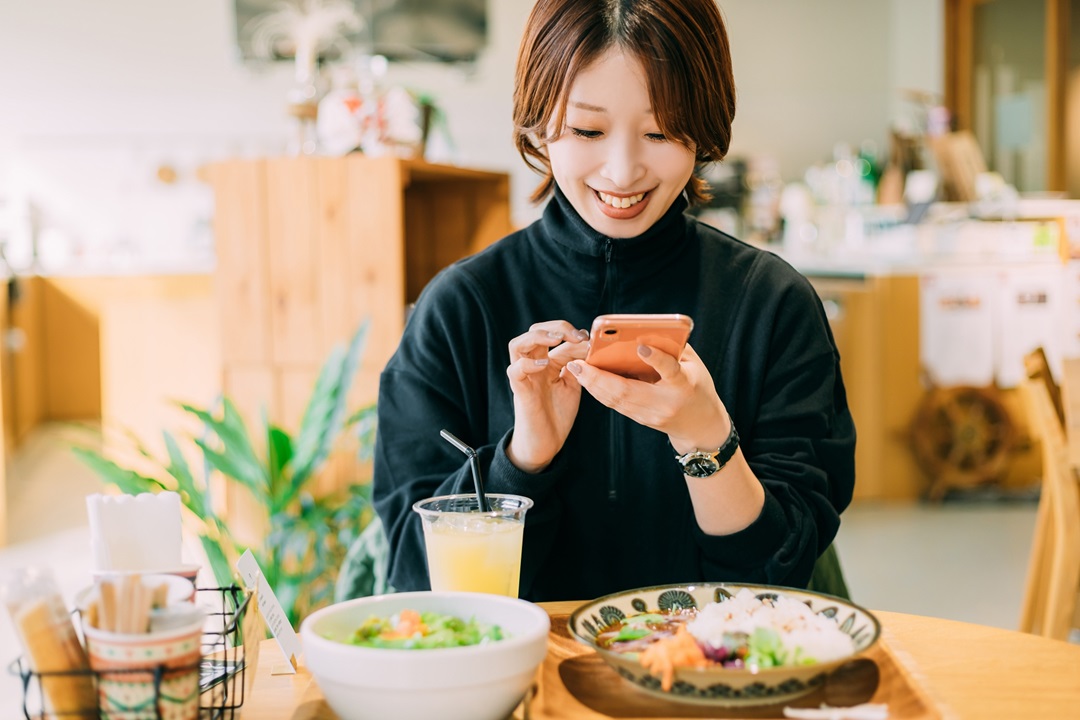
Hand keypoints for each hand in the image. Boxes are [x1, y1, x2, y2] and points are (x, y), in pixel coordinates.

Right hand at [506, 320, 589, 471]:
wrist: (547, 443)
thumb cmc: (558, 415)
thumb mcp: (573, 385)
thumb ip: (577, 365)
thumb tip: (585, 345)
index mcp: (547, 362)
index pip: (554, 336)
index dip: (572, 333)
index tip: (590, 339)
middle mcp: (533, 365)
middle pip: (534, 332)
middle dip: (556, 327)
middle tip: (577, 336)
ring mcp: (525, 377)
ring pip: (517, 345)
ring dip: (538, 336)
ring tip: (557, 340)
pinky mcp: (520, 391)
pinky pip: (515, 371)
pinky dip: (528, 363)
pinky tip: (545, 363)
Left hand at [568, 343, 730, 453]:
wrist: (700, 426)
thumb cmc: (697, 386)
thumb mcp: (694, 365)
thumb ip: (673, 347)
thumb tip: (644, 329)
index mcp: (683, 385)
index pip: (670, 371)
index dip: (656, 359)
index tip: (641, 347)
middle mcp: (665, 403)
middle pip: (629, 390)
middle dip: (600, 377)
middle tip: (579, 363)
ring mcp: (651, 415)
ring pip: (617, 400)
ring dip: (593, 385)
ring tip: (576, 369)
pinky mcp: (641, 420)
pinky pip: (616, 404)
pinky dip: (599, 391)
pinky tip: (586, 379)